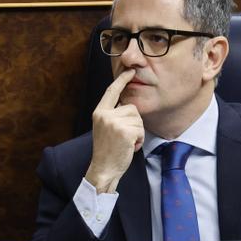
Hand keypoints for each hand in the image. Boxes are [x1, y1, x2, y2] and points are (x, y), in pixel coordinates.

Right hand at [85, 69, 144, 193]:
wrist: (103, 169)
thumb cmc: (106, 151)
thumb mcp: (105, 128)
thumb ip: (113, 115)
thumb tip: (128, 105)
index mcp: (99, 113)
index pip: (112, 91)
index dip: (122, 80)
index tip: (130, 71)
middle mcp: (105, 115)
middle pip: (132, 108)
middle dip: (134, 123)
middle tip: (124, 137)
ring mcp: (114, 123)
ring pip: (138, 119)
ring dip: (137, 132)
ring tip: (126, 142)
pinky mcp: (124, 131)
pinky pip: (141, 129)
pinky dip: (139, 140)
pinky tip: (129, 146)